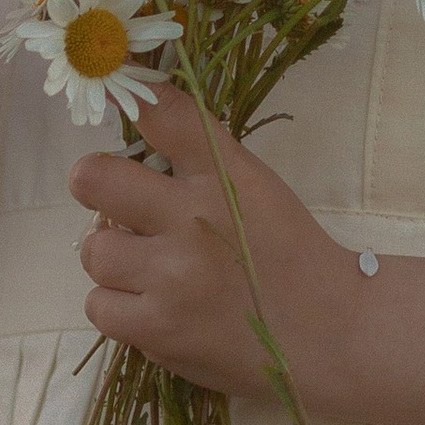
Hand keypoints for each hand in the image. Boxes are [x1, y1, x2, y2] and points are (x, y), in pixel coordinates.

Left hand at [71, 86, 361, 400]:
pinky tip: (151, 304)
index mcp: (225, 175)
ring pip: (93, 248)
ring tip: (147, 267)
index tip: (108, 91)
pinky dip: (118, 305)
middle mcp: (192, 219)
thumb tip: (132, 135)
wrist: (331, 334)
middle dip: (97, 185)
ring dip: (114, 256)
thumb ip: (201, 158)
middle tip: (116, 201)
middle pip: (94, 179)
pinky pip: (98, 305)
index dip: (126, 97)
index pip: (163, 114)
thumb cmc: (289, 253)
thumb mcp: (257, 186)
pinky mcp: (157, 331)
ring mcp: (170, 278)